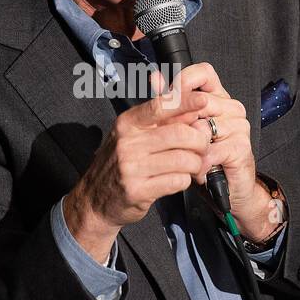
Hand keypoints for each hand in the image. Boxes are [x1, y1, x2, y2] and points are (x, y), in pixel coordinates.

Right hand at [63, 70, 211, 260]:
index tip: (203, 100)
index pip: (160, 105)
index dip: (185, 101)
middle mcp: (128, 142)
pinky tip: (178, 180)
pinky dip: (185, 181)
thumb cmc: (120, 163)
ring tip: (193, 166)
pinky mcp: (138, 190)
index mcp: (127, 123)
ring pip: (184, 159)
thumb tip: (188, 102)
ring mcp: (132, 167)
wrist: (95, 200)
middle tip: (202, 147)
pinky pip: (177, 181)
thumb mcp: (132, 135)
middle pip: (180, 134)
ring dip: (196, 164)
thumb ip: (160, 119)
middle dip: (199, 141)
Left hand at [162, 62, 278, 242]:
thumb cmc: (203, 157)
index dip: (183, 82)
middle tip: (165, 141)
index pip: (203, 73)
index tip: (168, 96)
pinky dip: (198, 164)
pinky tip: (196, 171)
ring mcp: (238, 126)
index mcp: (216, 97)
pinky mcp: (241, 147)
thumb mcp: (181, 129)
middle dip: (178, 124)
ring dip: (187, 149)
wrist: (226, 190)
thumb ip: (169, 103)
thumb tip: (155, 78)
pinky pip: (210, 151)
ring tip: (184, 160)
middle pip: (199, 102)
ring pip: (201, 128)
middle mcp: (230, 107)